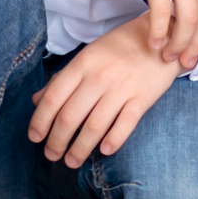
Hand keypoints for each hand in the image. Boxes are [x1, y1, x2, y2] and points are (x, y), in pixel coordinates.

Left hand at [26, 17, 182, 166]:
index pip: (54, 97)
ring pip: (94, 125)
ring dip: (80, 148)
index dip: (40, 121)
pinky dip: (113, 140)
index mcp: (83, 64)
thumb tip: (37, 100)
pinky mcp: (143, 97)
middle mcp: (99, 77)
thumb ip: (63, 78)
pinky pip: (125, 123)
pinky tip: (104, 151)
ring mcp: (122, 88)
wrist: (162, 36)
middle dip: (57, 141)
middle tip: (51, 155)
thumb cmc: (121, 47)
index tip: (34, 137)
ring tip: (71, 161)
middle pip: (71, 116)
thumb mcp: (88, 55)